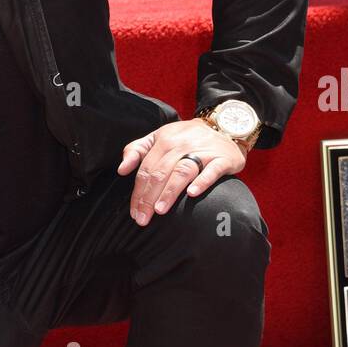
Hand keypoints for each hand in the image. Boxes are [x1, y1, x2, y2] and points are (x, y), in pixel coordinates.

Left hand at [117, 118, 246, 223]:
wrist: (225, 128)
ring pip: (182, 171)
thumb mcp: (159, 137)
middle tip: (143, 218)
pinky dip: (202, 182)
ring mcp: (203, 151)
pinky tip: (192, 194)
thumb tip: (121, 170)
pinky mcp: (222, 158)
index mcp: (164, 140)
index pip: (146, 169)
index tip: (134, 211)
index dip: (138, 191)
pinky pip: (212, 171)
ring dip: (169, 191)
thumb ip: (137, 150)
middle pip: (160, 173)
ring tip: (159, 210)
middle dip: (149, 197)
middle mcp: (182, 144)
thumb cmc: (186, 138)